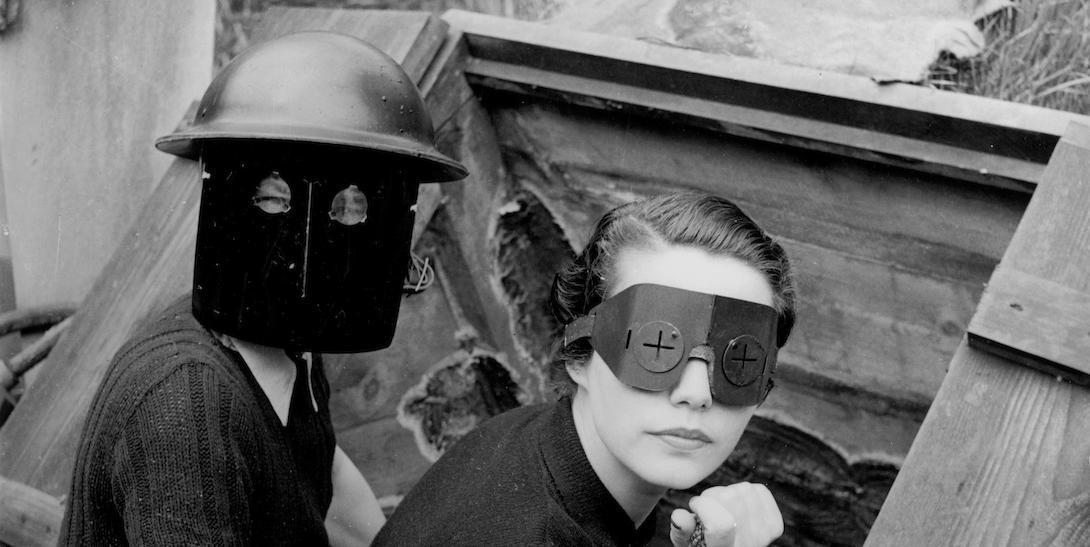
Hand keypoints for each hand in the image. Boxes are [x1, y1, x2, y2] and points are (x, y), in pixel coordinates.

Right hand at [669, 482, 783, 546]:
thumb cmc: (699, 545)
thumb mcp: (685, 543)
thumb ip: (681, 530)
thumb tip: (679, 515)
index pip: (723, 524)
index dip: (703, 506)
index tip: (693, 506)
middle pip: (732, 499)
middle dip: (712, 496)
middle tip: (706, 509)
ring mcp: (765, 537)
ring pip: (744, 490)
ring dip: (727, 493)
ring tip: (720, 508)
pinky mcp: (774, 526)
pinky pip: (759, 491)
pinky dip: (745, 492)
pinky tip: (736, 506)